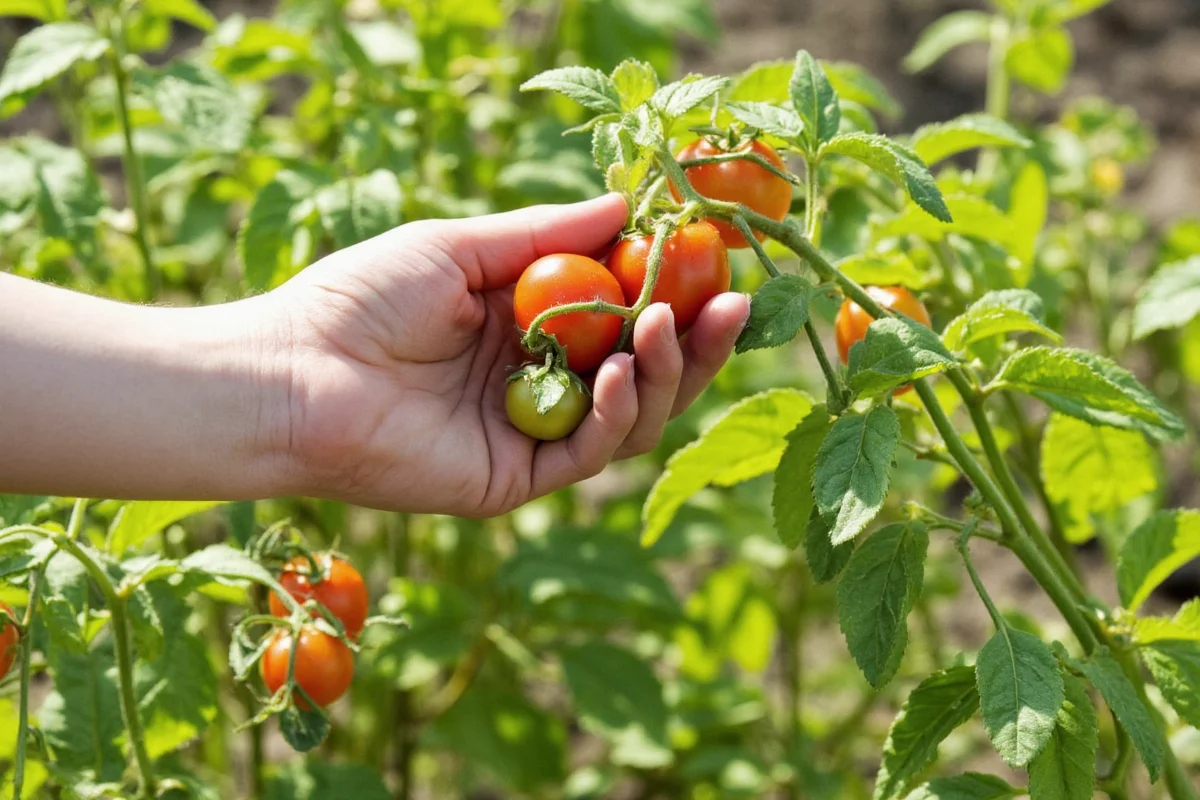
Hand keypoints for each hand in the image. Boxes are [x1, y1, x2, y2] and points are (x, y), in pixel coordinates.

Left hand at [270, 194, 749, 515]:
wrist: (292, 373)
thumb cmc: (360, 300)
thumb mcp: (460, 248)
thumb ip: (544, 234)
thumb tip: (624, 205)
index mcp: (528, 325)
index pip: (622, 313)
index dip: (672, 289)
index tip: (710, 255)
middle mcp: (540, 381)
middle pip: (642, 369)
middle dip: (692, 339)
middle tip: (730, 303)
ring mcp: (531, 432)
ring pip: (630, 415)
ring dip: (663, 372)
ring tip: (670, 324)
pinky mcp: (516, 478)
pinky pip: (589, 450)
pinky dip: (615, 412)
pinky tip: (622, 369)